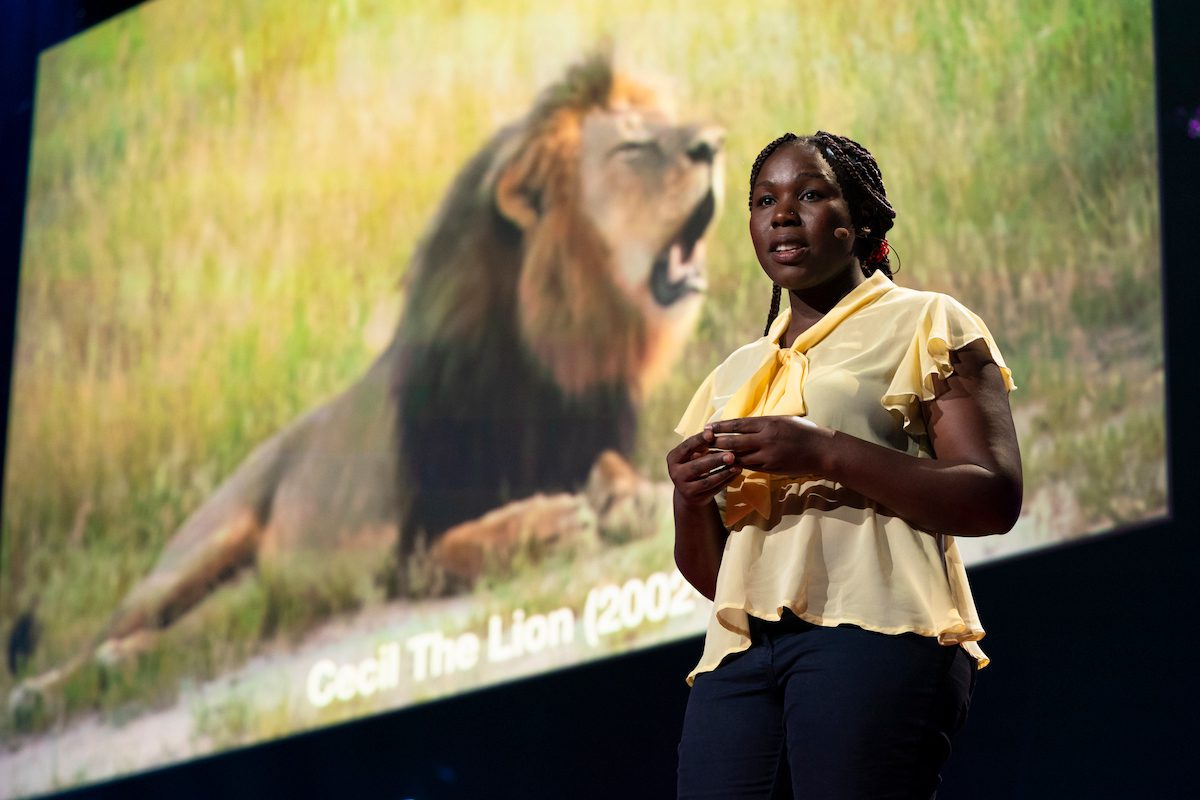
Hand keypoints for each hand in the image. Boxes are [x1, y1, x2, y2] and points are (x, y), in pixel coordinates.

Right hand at [666, 430, 741, 507]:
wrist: (689, 491)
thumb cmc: (694, 464)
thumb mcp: (692, 454)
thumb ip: (701, 445)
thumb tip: (715, 432)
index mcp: (673, 458)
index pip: (686, 447)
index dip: (699, 440)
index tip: (712, 434)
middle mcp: (675, 473)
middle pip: (697, 466)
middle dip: (715, 460)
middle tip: (731, 455)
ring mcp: (684, 488)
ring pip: (707, 481)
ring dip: (723, 472)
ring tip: (738, 465)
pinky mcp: (696, 498)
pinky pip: (714, 489)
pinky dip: (726, 481)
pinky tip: (736, 473)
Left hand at [708, 415, 833, 475]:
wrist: (821, 450)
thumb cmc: (803, 432)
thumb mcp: (783, 420)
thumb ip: (764, 423)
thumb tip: (744, 424)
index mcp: (768, 423)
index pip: (738, 424)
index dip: (721, 426)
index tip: (707, 427)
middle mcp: (766, 438)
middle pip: (734, 441)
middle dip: (716, 442)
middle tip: (701, 443)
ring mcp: (768, 454)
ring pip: (739, 456)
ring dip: (723, 457)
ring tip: (708, 457)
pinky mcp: (771, 467)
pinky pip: (749, 466)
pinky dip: (737, 466)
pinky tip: (726, 466)